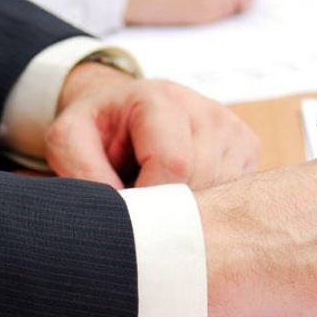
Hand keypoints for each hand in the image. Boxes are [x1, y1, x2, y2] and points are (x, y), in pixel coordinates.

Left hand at [44, 61, 259, 188]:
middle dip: (168, 208)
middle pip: (200, 183)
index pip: (173, 164)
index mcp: (160, 99)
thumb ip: (82, 172)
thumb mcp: (68, 139)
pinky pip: (236, 191)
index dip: (150, 200)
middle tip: (141, 199)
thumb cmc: (98, 126)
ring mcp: (232, 127)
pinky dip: (209, 202)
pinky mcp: (247, 146)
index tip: (130, 208)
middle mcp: (205, 109)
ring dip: (189, 208)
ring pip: (222, 192)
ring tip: (159, 191)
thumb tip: (119, 216)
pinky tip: (183, 189)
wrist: (123, 107)